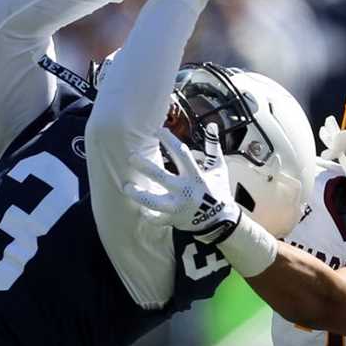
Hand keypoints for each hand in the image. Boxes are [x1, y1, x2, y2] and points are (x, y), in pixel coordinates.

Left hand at [124, 123, 241, 243]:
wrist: (220, 221)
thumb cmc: (217, 190)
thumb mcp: (218, 168)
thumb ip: (213, 147)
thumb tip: (212, 124)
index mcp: (197, 176)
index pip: (181, 154)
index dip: (169, 140)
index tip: (157, 130)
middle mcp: (186, 191)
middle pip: (161, 177)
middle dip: (145, 166)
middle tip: (131, 157)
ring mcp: (178, 206)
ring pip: (153, 201)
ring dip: (138, 194)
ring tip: (126, 186)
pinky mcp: (173, 219)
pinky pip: (156, 218)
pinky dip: (147, 215)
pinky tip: (139, 208)